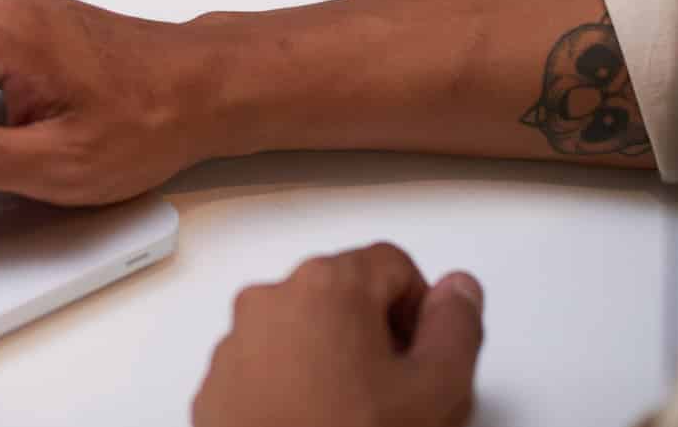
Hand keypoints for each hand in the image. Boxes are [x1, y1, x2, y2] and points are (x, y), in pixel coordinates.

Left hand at [193, 243, 484, 426]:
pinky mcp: (218, 379)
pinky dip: (297, 385)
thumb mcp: (434, 390)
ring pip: (306, 331)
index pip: (394, 266)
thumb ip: (457, 328)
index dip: (422, 311)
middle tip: (399, 395)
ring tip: (357, 417)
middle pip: (347, 296)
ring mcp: (237, 339)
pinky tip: (317, 423)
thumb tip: (459, 289)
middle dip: (380, 338)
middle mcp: (272, 298)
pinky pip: (270, 364)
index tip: (426, 357)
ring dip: (337, 363)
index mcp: (326, 284)